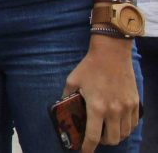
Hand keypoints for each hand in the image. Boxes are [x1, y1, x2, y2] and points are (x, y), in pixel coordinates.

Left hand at [64, 36, 139, 152]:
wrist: (111, 54)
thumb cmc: (90, 67)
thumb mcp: (72, 81)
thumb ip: (66, 96)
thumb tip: (62, 106)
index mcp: (96, 107)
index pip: (93, 136)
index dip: (87, 148)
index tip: (83, 151)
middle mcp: (113, 110)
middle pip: (112, 140)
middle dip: (102, 142)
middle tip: (95, 137)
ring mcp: (126, 107)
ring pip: (124, 134)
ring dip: (115, 136)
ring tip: (106, 130)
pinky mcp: (135, 103)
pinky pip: (133, 124)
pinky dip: (125, 128)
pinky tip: (117, 123)